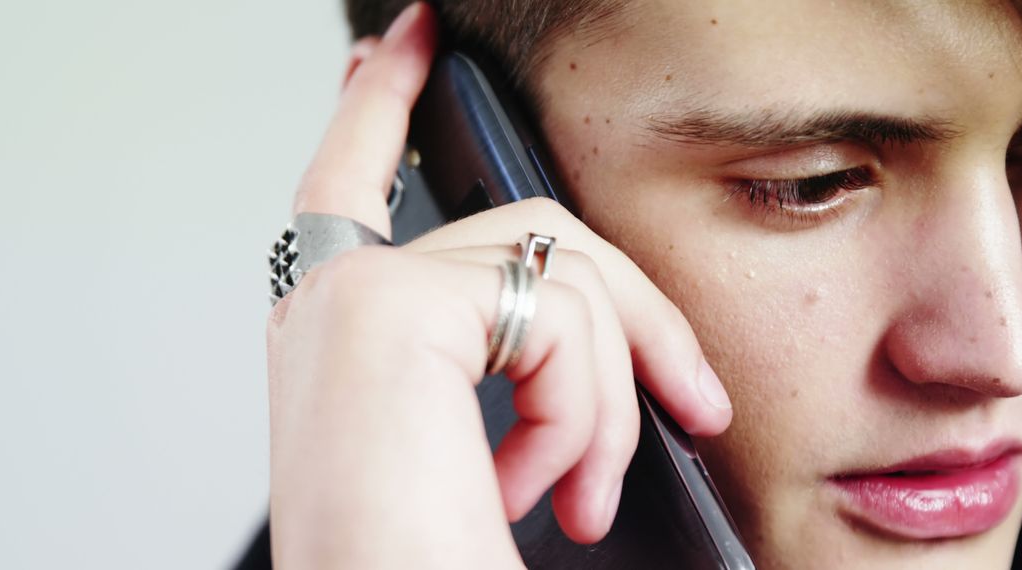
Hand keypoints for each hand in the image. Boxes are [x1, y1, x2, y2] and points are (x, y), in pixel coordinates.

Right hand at [267, 3, 732, 567]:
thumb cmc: (415, 559)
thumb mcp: (469, 445)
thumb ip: (498, 356)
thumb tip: (584, 322)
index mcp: (336, 333)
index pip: (351, 175)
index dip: (381, 100)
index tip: (408, 42)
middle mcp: (328, 300)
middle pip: (528, 227)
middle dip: (635, 313)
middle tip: (693, 400)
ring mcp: (357, 295)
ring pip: (563, 270)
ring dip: (603, 401)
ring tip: (581, 495)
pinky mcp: (394, 309)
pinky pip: (559, 315)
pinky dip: (583, 413)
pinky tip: (544, 488)